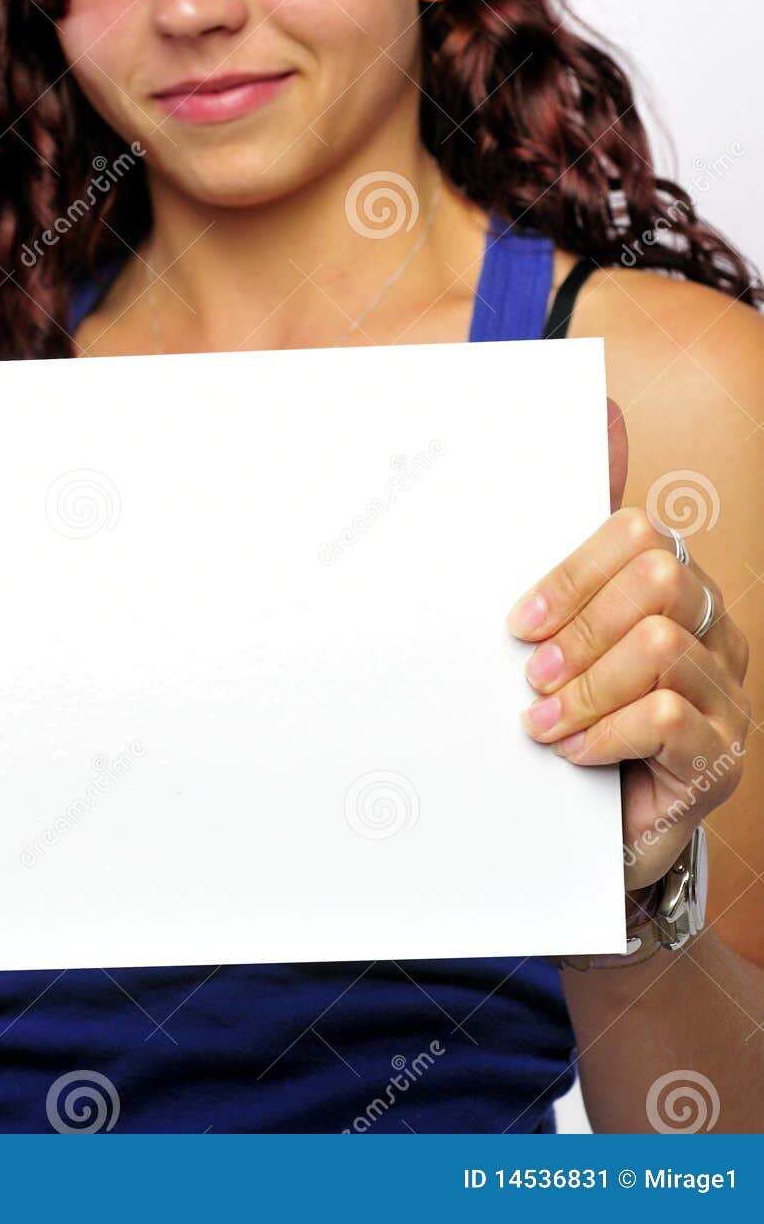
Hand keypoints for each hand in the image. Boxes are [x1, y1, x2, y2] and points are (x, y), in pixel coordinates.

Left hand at [505, 397, 750, 893]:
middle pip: (658, 581)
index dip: (572, 573)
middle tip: (536, 675)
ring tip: (543, 722)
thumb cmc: (575, 715)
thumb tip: (602, 416)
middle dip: (582, 628)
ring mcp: (727, 693)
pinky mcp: (722, 757)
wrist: (598, 828)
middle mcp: (713, 630)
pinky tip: (576, 752)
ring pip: (660, 648)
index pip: (639, 535)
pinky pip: (668, 718)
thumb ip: (565, 555)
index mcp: (674, 587)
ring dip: (586, 688)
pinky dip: (607, 733)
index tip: (518, 623)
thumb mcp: (557, 638)